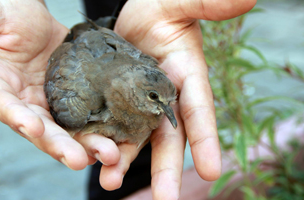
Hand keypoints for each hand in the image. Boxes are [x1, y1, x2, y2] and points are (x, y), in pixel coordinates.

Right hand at [0, 0, 123, 170]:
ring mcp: (47, 102)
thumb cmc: (1, 14)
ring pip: (66, 129)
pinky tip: (118, 139)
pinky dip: (99, 128)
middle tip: (79, 160)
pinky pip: (85, 116)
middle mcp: (22, 102)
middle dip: (59, 145)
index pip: (5, 106)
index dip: (18, 118)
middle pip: (40, 129)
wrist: (29, 15)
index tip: (34, 128)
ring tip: (108, 156)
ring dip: (85, 144)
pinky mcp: (70, 97)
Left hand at [94, 0, 255, 197]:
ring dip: (125, 163)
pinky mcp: (117, 104)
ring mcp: (140, 104)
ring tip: (110, 183)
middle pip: (169, 138)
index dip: (206, 139)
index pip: (199, 110)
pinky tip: (93, 162)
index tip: (210, 171)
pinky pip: (112, 129)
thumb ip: (207, 5)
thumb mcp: (179, 3)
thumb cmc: (160, 7)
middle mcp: (166, 98)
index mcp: (186, 77)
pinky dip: (105, 146)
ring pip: (137, 140)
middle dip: (167, 169)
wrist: (132, 16)